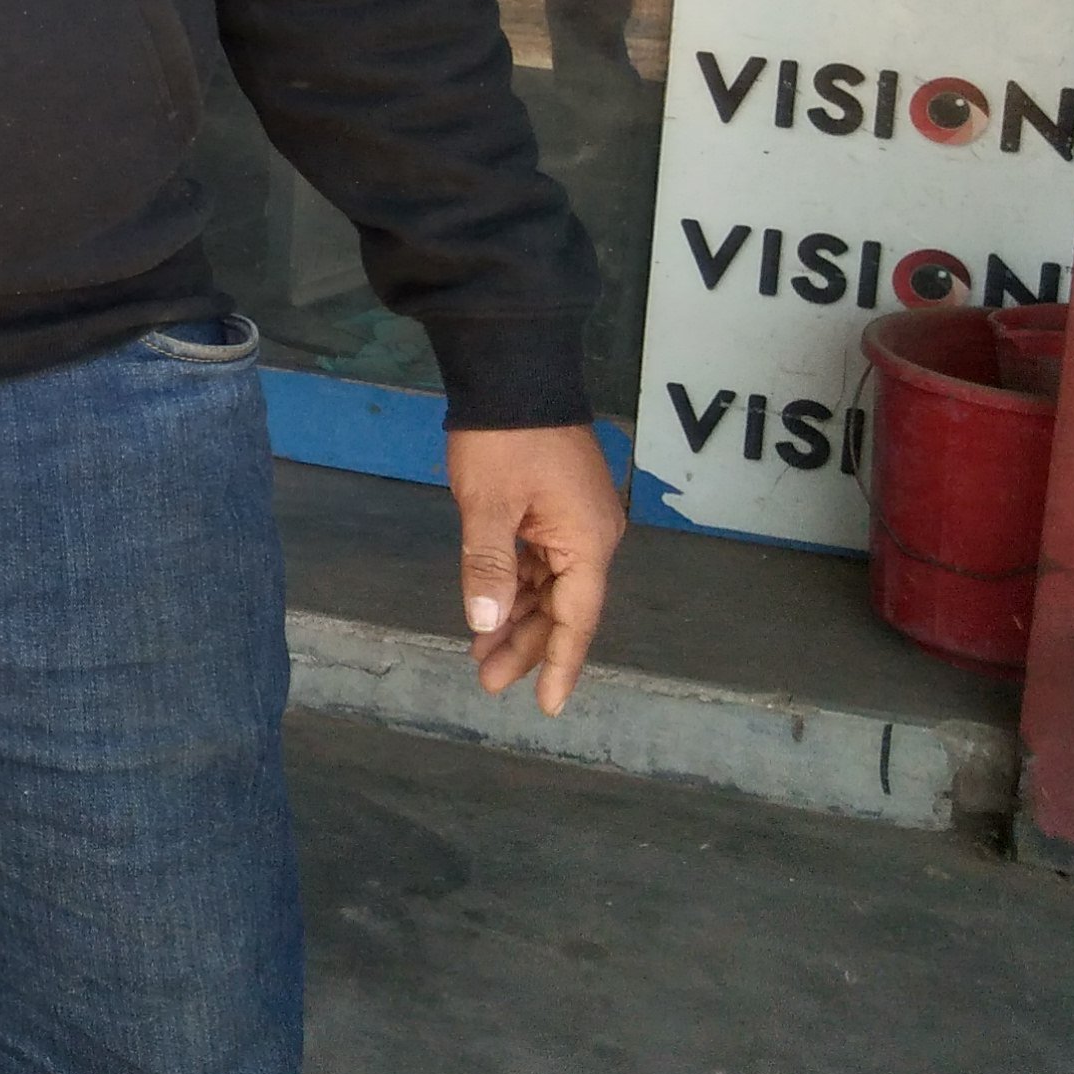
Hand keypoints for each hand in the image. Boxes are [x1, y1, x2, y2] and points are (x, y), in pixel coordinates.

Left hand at [446, 423, 624, 714]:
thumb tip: (485, 621)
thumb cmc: (503, 437)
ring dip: (516, 617)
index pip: (576, 619)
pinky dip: (514, 585)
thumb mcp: (487, 504)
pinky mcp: (557, 507)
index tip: (545, 704)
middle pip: (562, 607)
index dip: (558, 664)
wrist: (515, 368)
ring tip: (480, 653)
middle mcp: (593, 536)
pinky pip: (540, 561)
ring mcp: (576, 521)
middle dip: (525, 644)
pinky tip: (488, 608)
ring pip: (549, 586)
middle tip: (486, 681)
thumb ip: (487, 565)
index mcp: (588, 541)